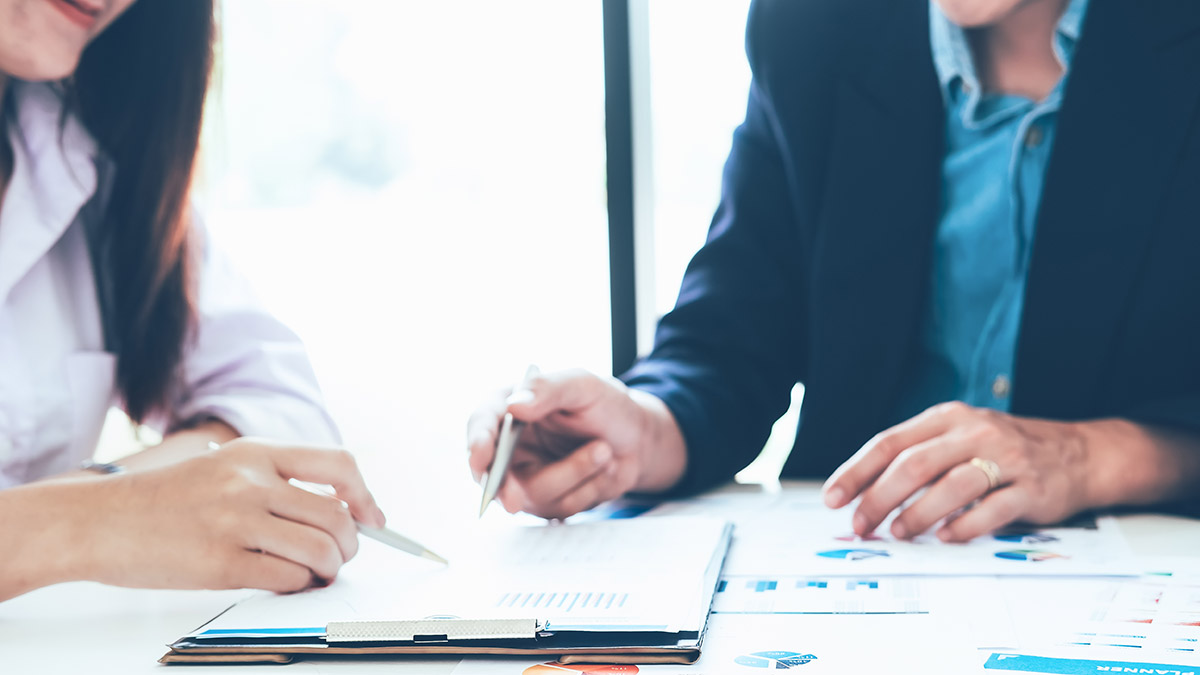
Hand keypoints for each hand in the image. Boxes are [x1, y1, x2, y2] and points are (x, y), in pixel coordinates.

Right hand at [76, 438, 385, 592]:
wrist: (96, 521)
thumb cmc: (160, 500)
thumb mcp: (220, 467)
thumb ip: (272, 479)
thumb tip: (334, 510)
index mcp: (254, 454)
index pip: (337, 464)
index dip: (365, 495)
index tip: (373, 519)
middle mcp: (250, 483)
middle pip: (336, 515)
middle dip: (350, 544)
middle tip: (340, 556)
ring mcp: (236, 523)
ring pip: (320, 549)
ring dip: (329, 568)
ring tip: (317, 573)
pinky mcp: (220, 564)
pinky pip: (287, 579)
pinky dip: (299, 586)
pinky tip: (288, 583)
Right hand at [466, 369, 686, 519]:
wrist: (638, 439)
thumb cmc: (608, 406)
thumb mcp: (582, 385)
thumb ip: (548, 389)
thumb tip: (513, 406)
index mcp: (511, 407)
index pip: (481, 424)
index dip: (476, 443)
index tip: (480, 458)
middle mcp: (512, 444)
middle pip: (491, 473)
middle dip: (504, 488)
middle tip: (516, 498)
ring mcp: (528, 475)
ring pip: (532, 494)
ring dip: (573, 474)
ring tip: (603, 451)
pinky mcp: (549, 500)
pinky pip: (559, 507)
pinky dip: (587, 489)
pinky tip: (602, 469)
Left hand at [821, 402, 1096, 541]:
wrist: (1078, 453)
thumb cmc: (1002, 450)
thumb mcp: (958, 437)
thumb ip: (918, 457)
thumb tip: (863, 494)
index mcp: (947, 418)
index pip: (889, 442)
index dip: (857, 471)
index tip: (833, 497)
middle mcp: (974, 432)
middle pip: (914, 464)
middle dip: (879, 498)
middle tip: (861, 524)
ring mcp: (1006, 458)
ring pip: (951, 486)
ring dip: (917, 514)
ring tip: (898, 533)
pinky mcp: (1032, 488)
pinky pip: (992, 509)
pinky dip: (964, 526)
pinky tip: (945, 538)